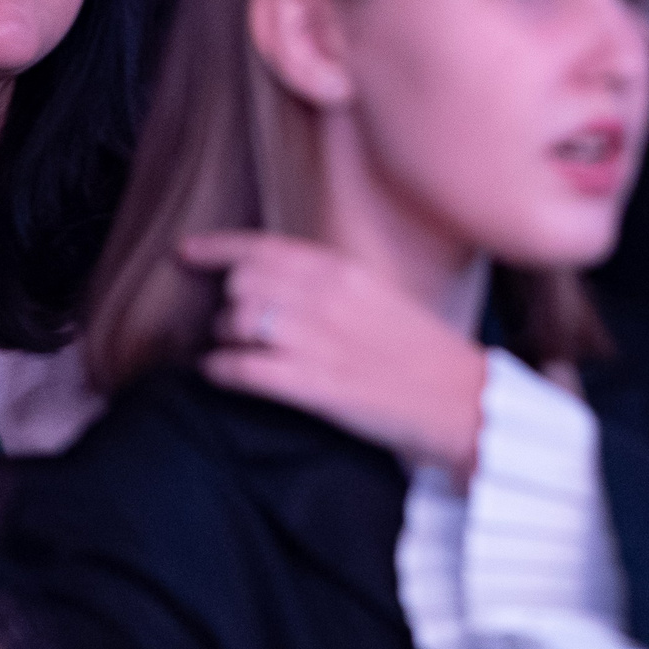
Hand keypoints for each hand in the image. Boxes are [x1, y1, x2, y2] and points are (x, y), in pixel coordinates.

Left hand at [184, 230, 487, 476]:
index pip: (263, 248)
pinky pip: (240, 370)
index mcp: (344, 271)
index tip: (185, 252)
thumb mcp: (379, 298)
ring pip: (235, 323)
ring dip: (225, 339)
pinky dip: (220, 371)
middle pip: (241, 285)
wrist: (463, 401)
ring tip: (236, 352)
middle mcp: (326, 297)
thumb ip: (330, 286)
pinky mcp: (312, 385)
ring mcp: (317, 341)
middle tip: (237, 325)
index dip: (215, 248)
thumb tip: (279, 286)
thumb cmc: (424, 353)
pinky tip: (219, 375)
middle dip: (229, 305)